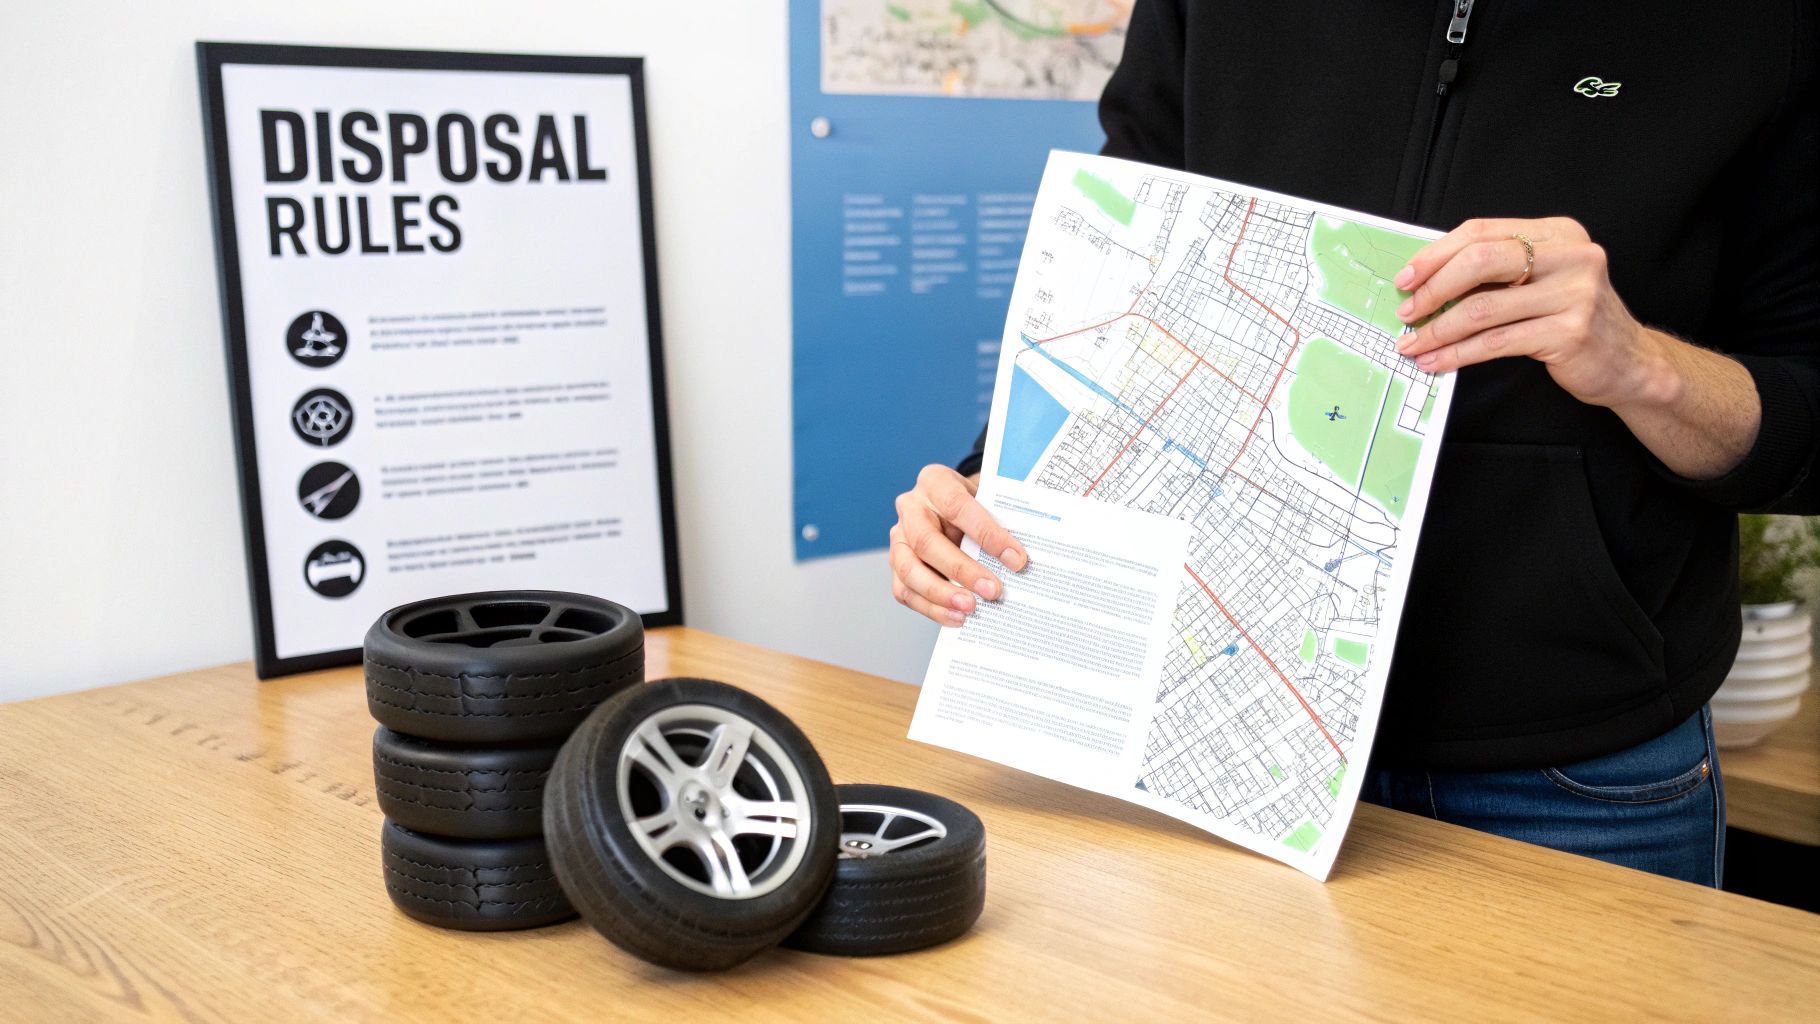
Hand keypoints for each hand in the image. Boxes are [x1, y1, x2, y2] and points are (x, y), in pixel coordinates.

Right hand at [889, 466, 1027, 625]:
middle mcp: (910, 507)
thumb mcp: (987, 499)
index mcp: (934, 481)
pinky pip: (905, 591)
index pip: (957, 506)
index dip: (986, 533)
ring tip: (970, 609)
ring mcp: (898, 537)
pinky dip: (931, 608)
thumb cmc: (973, 504)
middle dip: (961, 570)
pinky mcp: (896, 564)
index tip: (1016, 559)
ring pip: (909, 570)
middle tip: (993, 591)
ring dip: (940, 594)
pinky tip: (956, 618)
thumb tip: (1020, 560)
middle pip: (926, 541)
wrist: (951, 507)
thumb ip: (999, 522)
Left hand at [1393, 217, 1674, 408]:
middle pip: (1481, 261)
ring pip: (1483, 308)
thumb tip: (1426, 279)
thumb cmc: (1572, 318)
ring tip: (1413, 343)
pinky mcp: (1569, 332)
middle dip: (1433, 289)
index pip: (1483, 231)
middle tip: (1406, 311)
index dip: (1436, 254)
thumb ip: (1497, 271)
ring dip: (1438, 330)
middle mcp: (1571, 256)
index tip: (1407, 278)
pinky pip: (1495, 342)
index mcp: (1558, 233)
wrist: (1628, 362)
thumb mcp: (1542, 280)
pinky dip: (1458, 353)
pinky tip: (1437, 361)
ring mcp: (1575, 294)